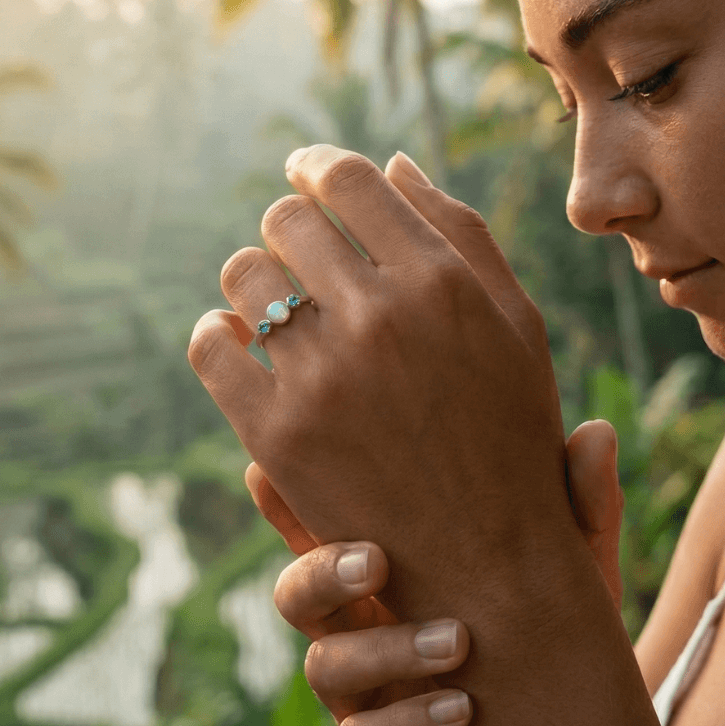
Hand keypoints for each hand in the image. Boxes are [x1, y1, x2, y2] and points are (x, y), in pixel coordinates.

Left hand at [192, 146, 588, 618]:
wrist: (487, 565)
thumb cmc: (506, 430)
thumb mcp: (515, 323)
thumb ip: (460, 231)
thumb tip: (393, 160)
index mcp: (443, 281)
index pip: (348, 178)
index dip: (316, 164)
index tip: (304, 171)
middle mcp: (382, 318)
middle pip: (286, 218)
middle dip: (288, 223)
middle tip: (299, 247)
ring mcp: (324, 378)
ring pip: (242, 276)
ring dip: (254, 279)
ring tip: (277, 302)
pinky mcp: (277, 436)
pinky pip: (210, 347)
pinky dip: (216, 335)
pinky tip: (241, 343)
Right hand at [244, 418, 621, 725]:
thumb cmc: (551, 632)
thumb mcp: (571, 568)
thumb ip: (577, 507)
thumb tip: (598, 431)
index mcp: (389, 573)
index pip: (323, 529)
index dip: (287, 502)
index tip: (269, 468)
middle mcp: (364, 629)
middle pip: (296, 595)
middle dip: (320, 571)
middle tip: (376, 558)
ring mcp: (369, 697)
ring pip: (325, 670)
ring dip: (384, 653)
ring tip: (457, 642)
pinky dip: (405, 724)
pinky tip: (461, 706)